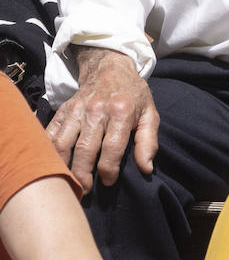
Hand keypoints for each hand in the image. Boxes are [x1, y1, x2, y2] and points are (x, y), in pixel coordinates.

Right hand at [47, 47, 158, 192]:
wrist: (110, 68)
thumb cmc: (133, 95)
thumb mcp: (149, 113)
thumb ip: (148, 141)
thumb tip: (146, 168)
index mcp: (121, 111)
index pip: (112, 146)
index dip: (109, 169)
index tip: (108, 182)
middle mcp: (96, 110)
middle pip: (85, 148)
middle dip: (83, 174)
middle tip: (85, 190)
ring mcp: (76, 109)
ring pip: (63, 143)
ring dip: (63, 166)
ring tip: (68, 182)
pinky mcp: (62, 110)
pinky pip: (49, 133)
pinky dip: (47, 151)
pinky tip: (50, 165)